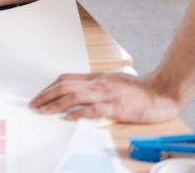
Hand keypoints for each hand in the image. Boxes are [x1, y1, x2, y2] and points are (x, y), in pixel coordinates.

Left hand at [29, 71, 182, 122]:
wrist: (161, 93)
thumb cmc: (138, 89)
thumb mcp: (112, 82)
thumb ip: (95, 85)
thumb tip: (78, 90)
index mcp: (97, 77)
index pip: (66, 79)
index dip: (50, 87)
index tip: (39, 96)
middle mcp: (98, 83)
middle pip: (65, 86)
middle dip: (46, 95)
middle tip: (34, 104)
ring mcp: (107, 94)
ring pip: (74, 95)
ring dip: (55, 103)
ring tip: (43, 111)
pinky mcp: (116, 107)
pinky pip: (93, 109)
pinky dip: (78, 113)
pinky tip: (67, 117)